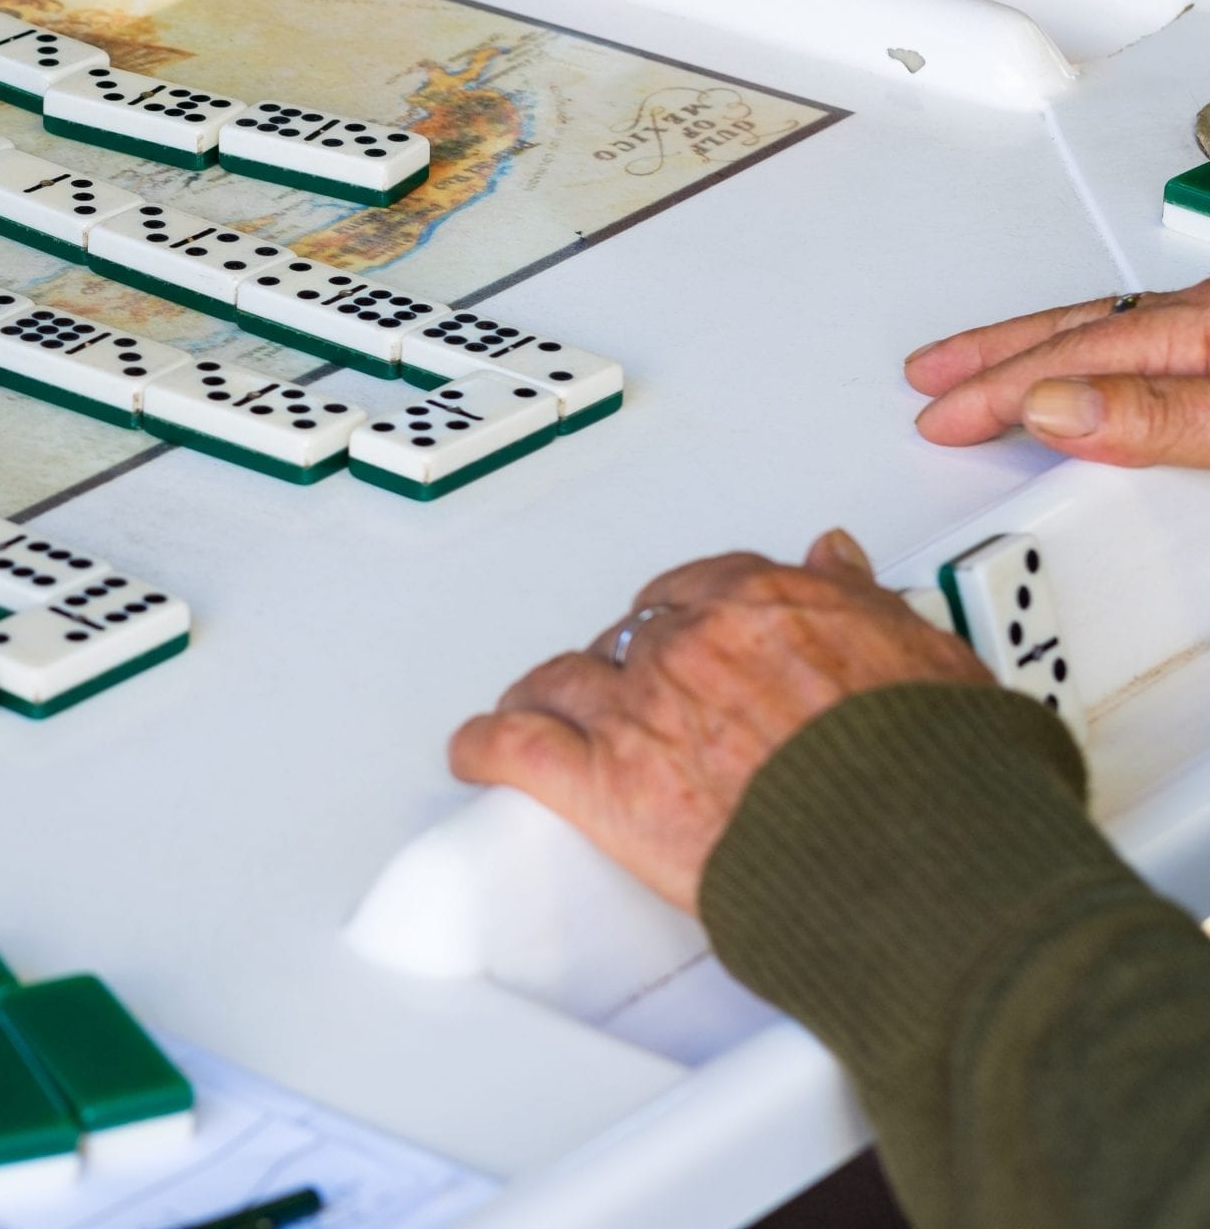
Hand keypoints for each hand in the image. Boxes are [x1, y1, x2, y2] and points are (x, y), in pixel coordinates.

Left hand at [449, 532, 988, 913]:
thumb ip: (870, 606)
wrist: (920, 864)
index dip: (686, 616)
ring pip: (562, 682)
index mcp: (770, 604)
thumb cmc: (944, 779)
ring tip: (544, 714)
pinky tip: (478, 752)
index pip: (701, 587)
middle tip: (634, 697)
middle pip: (629, 637)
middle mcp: (695, 644)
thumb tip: (836, 557)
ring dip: (550, 698)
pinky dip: (487, 747)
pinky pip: (516, 749)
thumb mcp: (934, 659)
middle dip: (629, 665)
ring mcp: (641, 711)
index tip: (686, 631)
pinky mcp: (605, 785)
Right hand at [908, 281, 1209, 465]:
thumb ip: (1153, 412)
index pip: (1069, 359)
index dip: (996, 392)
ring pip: (1102, 333)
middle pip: (1071, 331)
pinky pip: (1137, 344)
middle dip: (990, 356)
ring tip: (983, 366)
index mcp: (1197, 330)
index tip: (944, 418)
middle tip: (929, 374)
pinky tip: (1084, 373)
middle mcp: (1201, 321)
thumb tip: (1051, 407)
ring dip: (1032, 353)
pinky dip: (1086, 358)